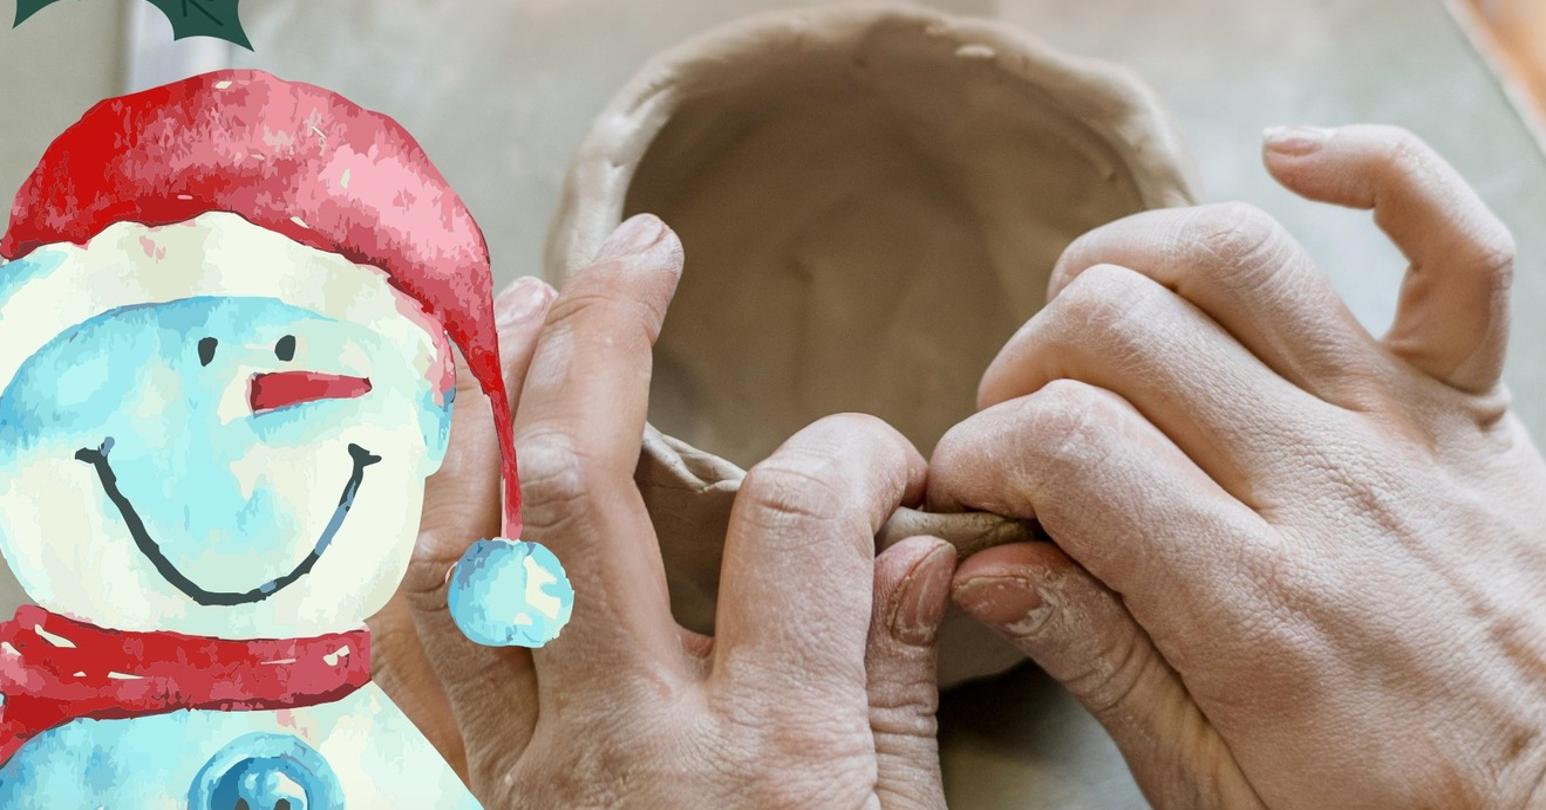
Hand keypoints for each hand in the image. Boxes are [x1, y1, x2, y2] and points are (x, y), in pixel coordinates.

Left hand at [372, 216, 953, 808]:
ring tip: (527, 309)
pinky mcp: (478, 791)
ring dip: (487, 403)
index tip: (886, 465)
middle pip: (576, 486)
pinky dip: (426, 531)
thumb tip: (912, 551)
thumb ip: (899, 688)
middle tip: (642, 254)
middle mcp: (627, 743)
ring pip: (458, 544)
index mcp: (768, 752)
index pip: (795, 520)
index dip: (853, 451)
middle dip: (603, 337)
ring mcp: (529, 767)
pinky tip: (457, 462)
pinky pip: (410, 644)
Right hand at [928, 125, 1545, 807]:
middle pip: (1121, 330)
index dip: (984, 454)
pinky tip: (1290, 161)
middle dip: (1028, 367)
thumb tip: (990, 563)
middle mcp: (1326, 488)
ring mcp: (1403, 426)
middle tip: (1025, 433)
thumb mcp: (1224, 795)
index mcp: (1255, 605)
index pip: (1066, 446)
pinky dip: (1376, 173)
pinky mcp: (1470, 400)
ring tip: (1089, 324)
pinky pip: (1450, 245)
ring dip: (1126, 265)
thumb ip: (1104, 664)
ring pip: (1235, 256)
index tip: (976, 494)